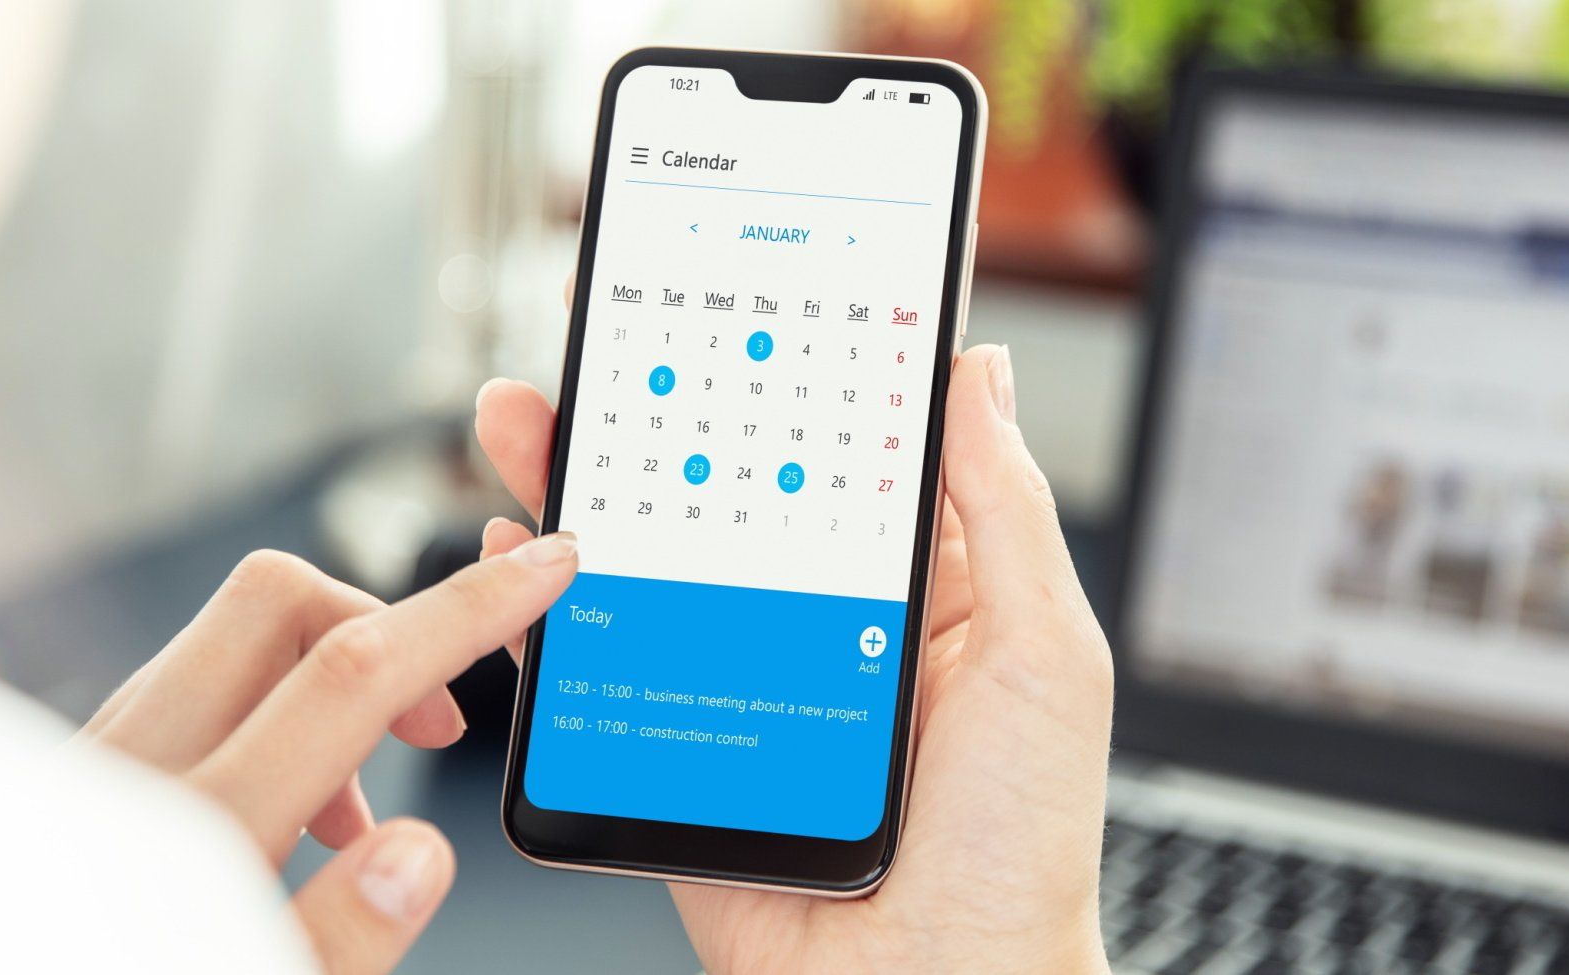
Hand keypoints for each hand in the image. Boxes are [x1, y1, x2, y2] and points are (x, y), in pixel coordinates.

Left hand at [77, 535, 579, 973]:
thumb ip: (339, 940)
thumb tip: (418, 856)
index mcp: (190, 833)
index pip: (350, 672)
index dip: (466, 612)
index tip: (540, 572)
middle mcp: (128, 771)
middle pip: (275, 599)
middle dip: (386, 626)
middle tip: (436, 722)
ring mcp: (93, 761)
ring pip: (228, 640)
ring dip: (325, 682)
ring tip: (361, 806)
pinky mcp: (80, 772)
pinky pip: (189, 691)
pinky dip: (265, 716)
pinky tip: (291, 812)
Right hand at [475, 343, 1113, 972]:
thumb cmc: (1019, 846)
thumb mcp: (1042, 654)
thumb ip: (1005, 512)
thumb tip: (979, 374)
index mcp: (915, 586)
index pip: (839, 449)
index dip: (787, 368)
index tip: (738, 296)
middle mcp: (819, 621)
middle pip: (721, 492)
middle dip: (653, 410)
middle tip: (599, 335)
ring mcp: (743, 679)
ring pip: (651, 562)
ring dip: (584, 486)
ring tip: (532, 420)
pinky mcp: (682, 745)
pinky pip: (605, 664)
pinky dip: (550, 611)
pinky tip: (526, 557)